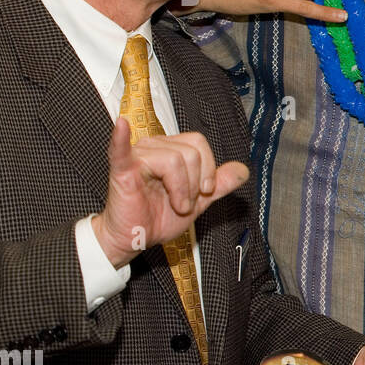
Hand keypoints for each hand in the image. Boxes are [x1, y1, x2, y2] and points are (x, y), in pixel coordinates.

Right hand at [92, 117, 249, 267]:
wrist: (137, 238)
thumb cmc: (159, 217)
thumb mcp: (198, 200)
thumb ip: (220, 184)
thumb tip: (243, 170)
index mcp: (170, 150)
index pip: (198, 144)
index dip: (208, 169)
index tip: (204, 192)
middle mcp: (154, 147)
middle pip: (190, 152)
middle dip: (194, 184)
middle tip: (183, 203)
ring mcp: (137, 156)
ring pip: (173, 160)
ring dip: (180, 191)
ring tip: (172, 205)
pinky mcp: (122, 172)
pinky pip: (121, 151)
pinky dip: (121, 138)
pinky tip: (122, 125)